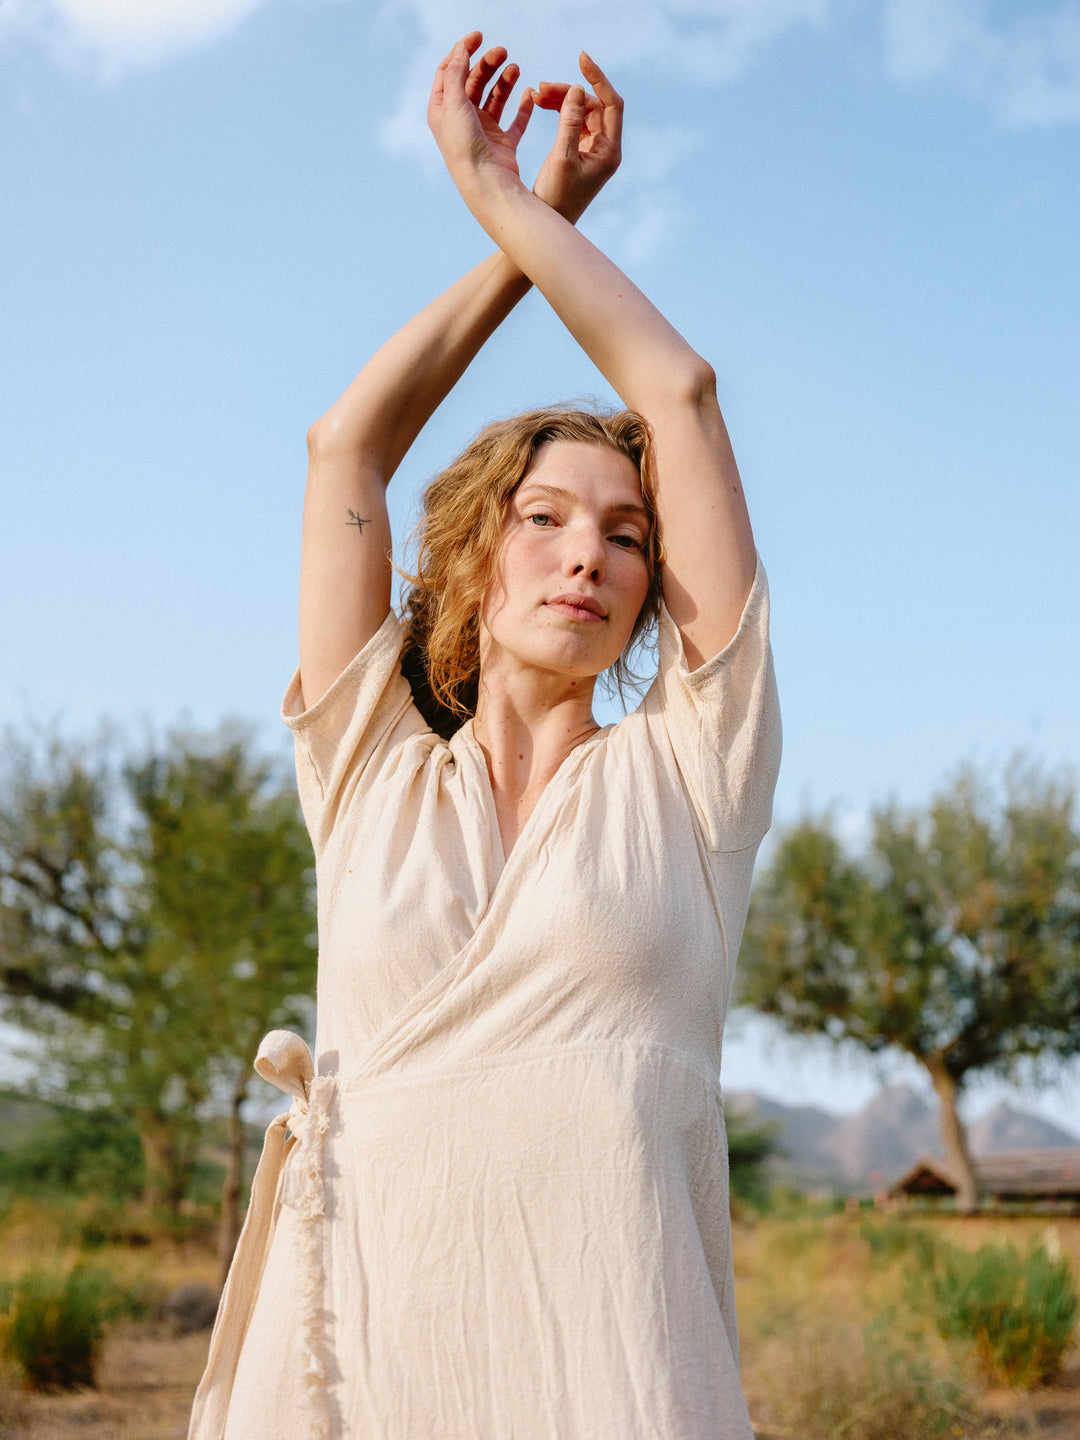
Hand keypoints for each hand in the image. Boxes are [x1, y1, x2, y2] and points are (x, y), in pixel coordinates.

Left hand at [427, 33, 534, 196]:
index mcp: (443, 110)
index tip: (479, 37)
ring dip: (504, 80)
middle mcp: (461, 120)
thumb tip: (460, 48)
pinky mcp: (502, 144)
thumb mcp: (454, 103)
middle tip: (503, 51)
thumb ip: (456, 72)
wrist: (485, 184)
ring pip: (495, 97)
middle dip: (487, 64)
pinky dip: (523, 107)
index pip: (449, 72)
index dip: (462, 51)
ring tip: (515, 69)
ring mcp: (483, 131)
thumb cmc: (464, 146)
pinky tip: (528, 94)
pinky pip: (516, 121)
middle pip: (474, 81)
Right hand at [532, 54, 622, 224]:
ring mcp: (594, 152)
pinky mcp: (580, 154)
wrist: (546, 227)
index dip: (598, 79)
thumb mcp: (560, 158)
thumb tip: (577, 89)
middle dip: (570, 92)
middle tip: (542, 88)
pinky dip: (559, 111)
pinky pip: (573, 123)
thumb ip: (569, 122)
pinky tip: (540, 104)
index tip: (581, 59)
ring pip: (582, 112)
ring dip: (562, 100)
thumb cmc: (554, 199)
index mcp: (609, 152)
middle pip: (594, 106)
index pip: (612, 104)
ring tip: (537, 94)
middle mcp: (606, 150)